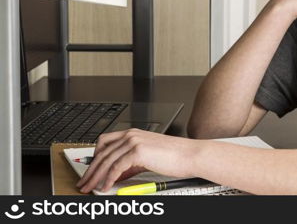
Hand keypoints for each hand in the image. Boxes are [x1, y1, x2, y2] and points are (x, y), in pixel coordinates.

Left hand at [76, 129, 201, 192]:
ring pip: (106, 160)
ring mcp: (134, 141)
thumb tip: (115, 174)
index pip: (104, 142)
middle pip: (102, 152)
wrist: (188, 155)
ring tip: (90, 187)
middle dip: (90, 170)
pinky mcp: (137, 151)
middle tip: (83, 182)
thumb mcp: (147, 157)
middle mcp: (131, 134)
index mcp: (133, 133)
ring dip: (96, 176)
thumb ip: (130, 163)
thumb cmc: (173, 156)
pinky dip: (108, 178)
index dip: (94, 157)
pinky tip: (106, 186)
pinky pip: (116, 167)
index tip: (89, 170)